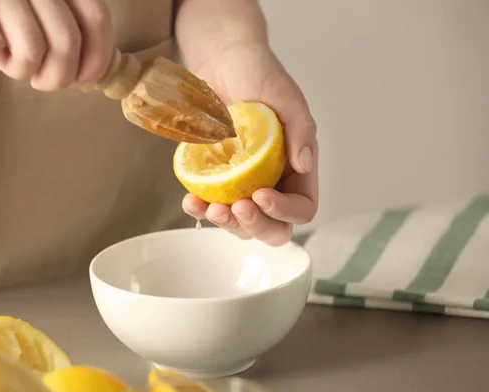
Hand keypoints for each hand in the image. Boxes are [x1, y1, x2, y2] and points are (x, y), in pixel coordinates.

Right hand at [0, 0, 113, 91]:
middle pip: (66, 41)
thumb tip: (90, 74)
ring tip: (7, 59)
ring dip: (20, 70)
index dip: (97, 58)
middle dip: (58, 77)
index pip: (96, 18)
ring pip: (31, 50)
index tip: (85, 82)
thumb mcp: (35, 0)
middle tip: (41, 81)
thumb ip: (65, 23)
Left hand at [182, 41, 318, 245]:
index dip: (284, 211)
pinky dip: (200, 210)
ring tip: (211, 208)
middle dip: (255, 225)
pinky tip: (191, 202)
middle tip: (236, 208)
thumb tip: (304, 164)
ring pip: (241, 223)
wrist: (220, 61)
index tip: (260, 195)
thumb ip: (301, 130)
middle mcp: (273, 180)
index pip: (301, 207)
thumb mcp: (286, 98)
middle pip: (273, 226)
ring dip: (226, 224)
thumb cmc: (258, 74)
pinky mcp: (216, 178)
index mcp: (296, 166)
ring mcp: (243, 182)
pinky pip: (212, 205)